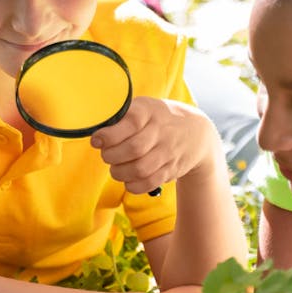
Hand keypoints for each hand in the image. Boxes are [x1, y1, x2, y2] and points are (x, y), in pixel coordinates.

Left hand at [91, 98, 220, 194]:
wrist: (196, 132)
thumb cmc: (158, 118)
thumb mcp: (145, 107)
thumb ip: (122, 115)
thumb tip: (95, 130)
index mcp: (151, 111)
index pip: (131, 123)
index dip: (110, 134)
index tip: (96, 140)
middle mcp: (162, 131)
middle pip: (134, 149)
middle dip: (111, 156)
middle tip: (106, 155)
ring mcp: (168, 151)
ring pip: (140, 169)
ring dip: (120, 172)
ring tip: (116, 168)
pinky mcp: (171, 169)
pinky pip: (149, 183)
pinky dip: (132, 185)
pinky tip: (127, 179)